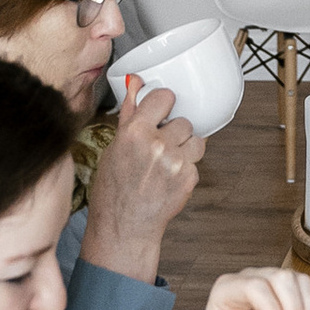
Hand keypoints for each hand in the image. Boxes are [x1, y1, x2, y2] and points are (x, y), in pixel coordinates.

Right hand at [84, 72, 201, 278]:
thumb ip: (129, 113)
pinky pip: (195, 162)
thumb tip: (135, 82)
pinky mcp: (189, 178)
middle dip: (173, 132)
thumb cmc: (114, 189)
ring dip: (184, 148)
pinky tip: (168, 179)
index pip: (165, 96)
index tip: (160, 112)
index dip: (163, 105)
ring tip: (165, 163)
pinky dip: (186, 168)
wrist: (123, 227)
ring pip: (195, 139)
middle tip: (158, 148)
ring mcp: (176, 162)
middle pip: (183, 120)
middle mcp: (158, 144)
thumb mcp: (114, 147)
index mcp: (135, 131)